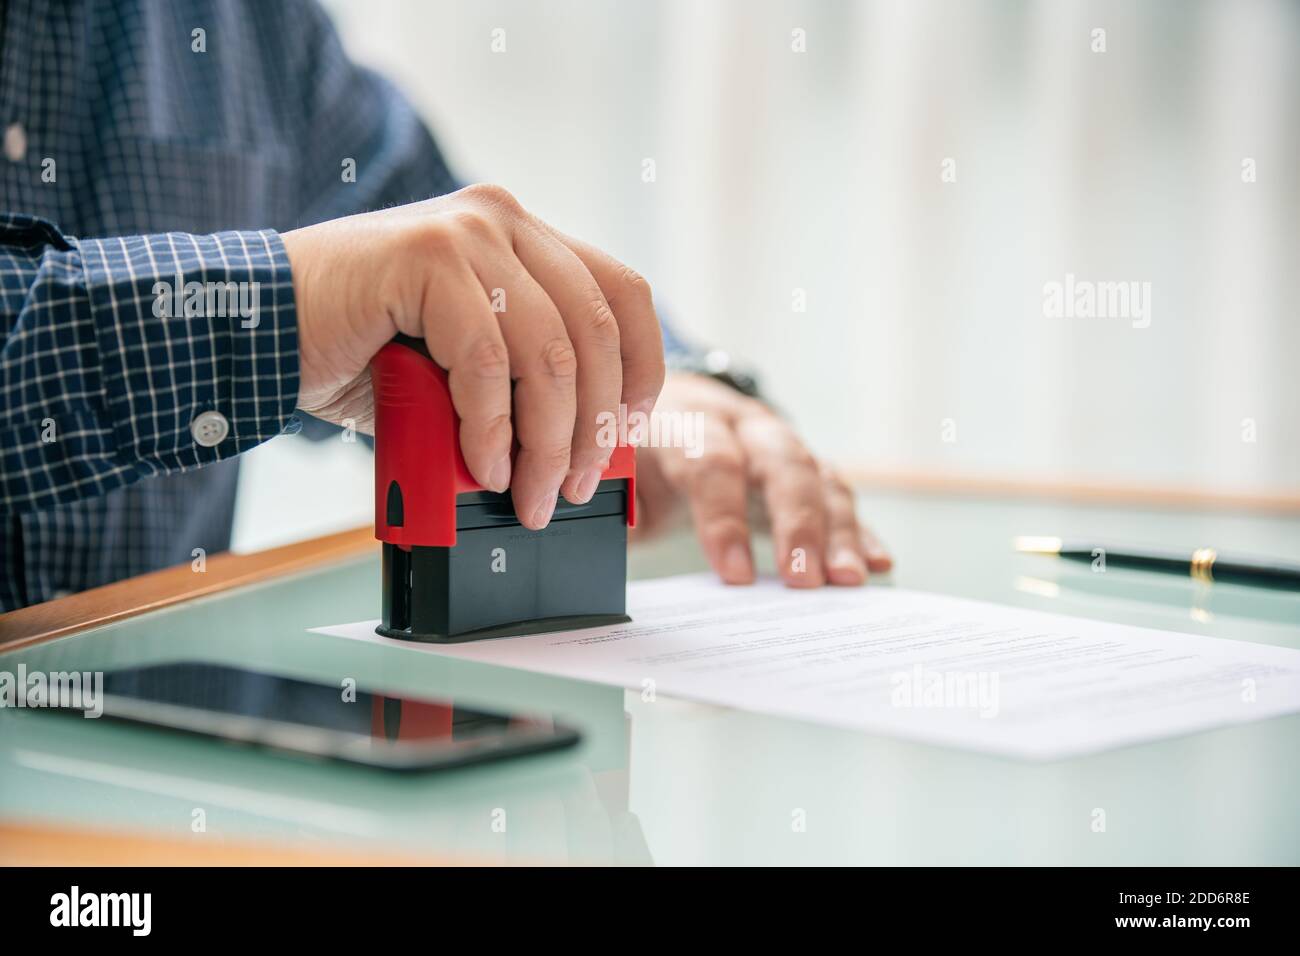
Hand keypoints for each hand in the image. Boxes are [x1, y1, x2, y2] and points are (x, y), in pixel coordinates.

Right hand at [281, 184, 664, 529]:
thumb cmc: (356, 352)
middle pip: (596, 332)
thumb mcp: (460, 372)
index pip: (621, 294)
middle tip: (577, 487)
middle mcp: (503, 222)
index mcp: (523, 238)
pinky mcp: (427, 258)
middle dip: (595, 426)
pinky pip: (487, 361)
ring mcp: (467, 233)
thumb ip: (519, 390)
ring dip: (547, 442)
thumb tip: (577, 454)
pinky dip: (491, 428)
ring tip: (532, 495)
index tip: (629, 433)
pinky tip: (483, 466)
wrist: (259, 328)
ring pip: (548, 353)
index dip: (641, 369)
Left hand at [633, 372, 891, 586]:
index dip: (723, 517)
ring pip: (817, 476)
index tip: (734, 576)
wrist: (659, 398)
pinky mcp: (801, 465)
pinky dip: (859, 530)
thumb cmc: (630, 447)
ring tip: (847, 581)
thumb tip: (593, 554)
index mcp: (683, 419)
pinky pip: (837, 494)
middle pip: (782, 461)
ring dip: (837, 531)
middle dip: (798, 523)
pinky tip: (876, 564)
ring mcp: (777, 441)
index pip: (711, 461)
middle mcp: (740, 422)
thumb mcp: (608, 471)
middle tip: (805, 582)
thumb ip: (612, 503)